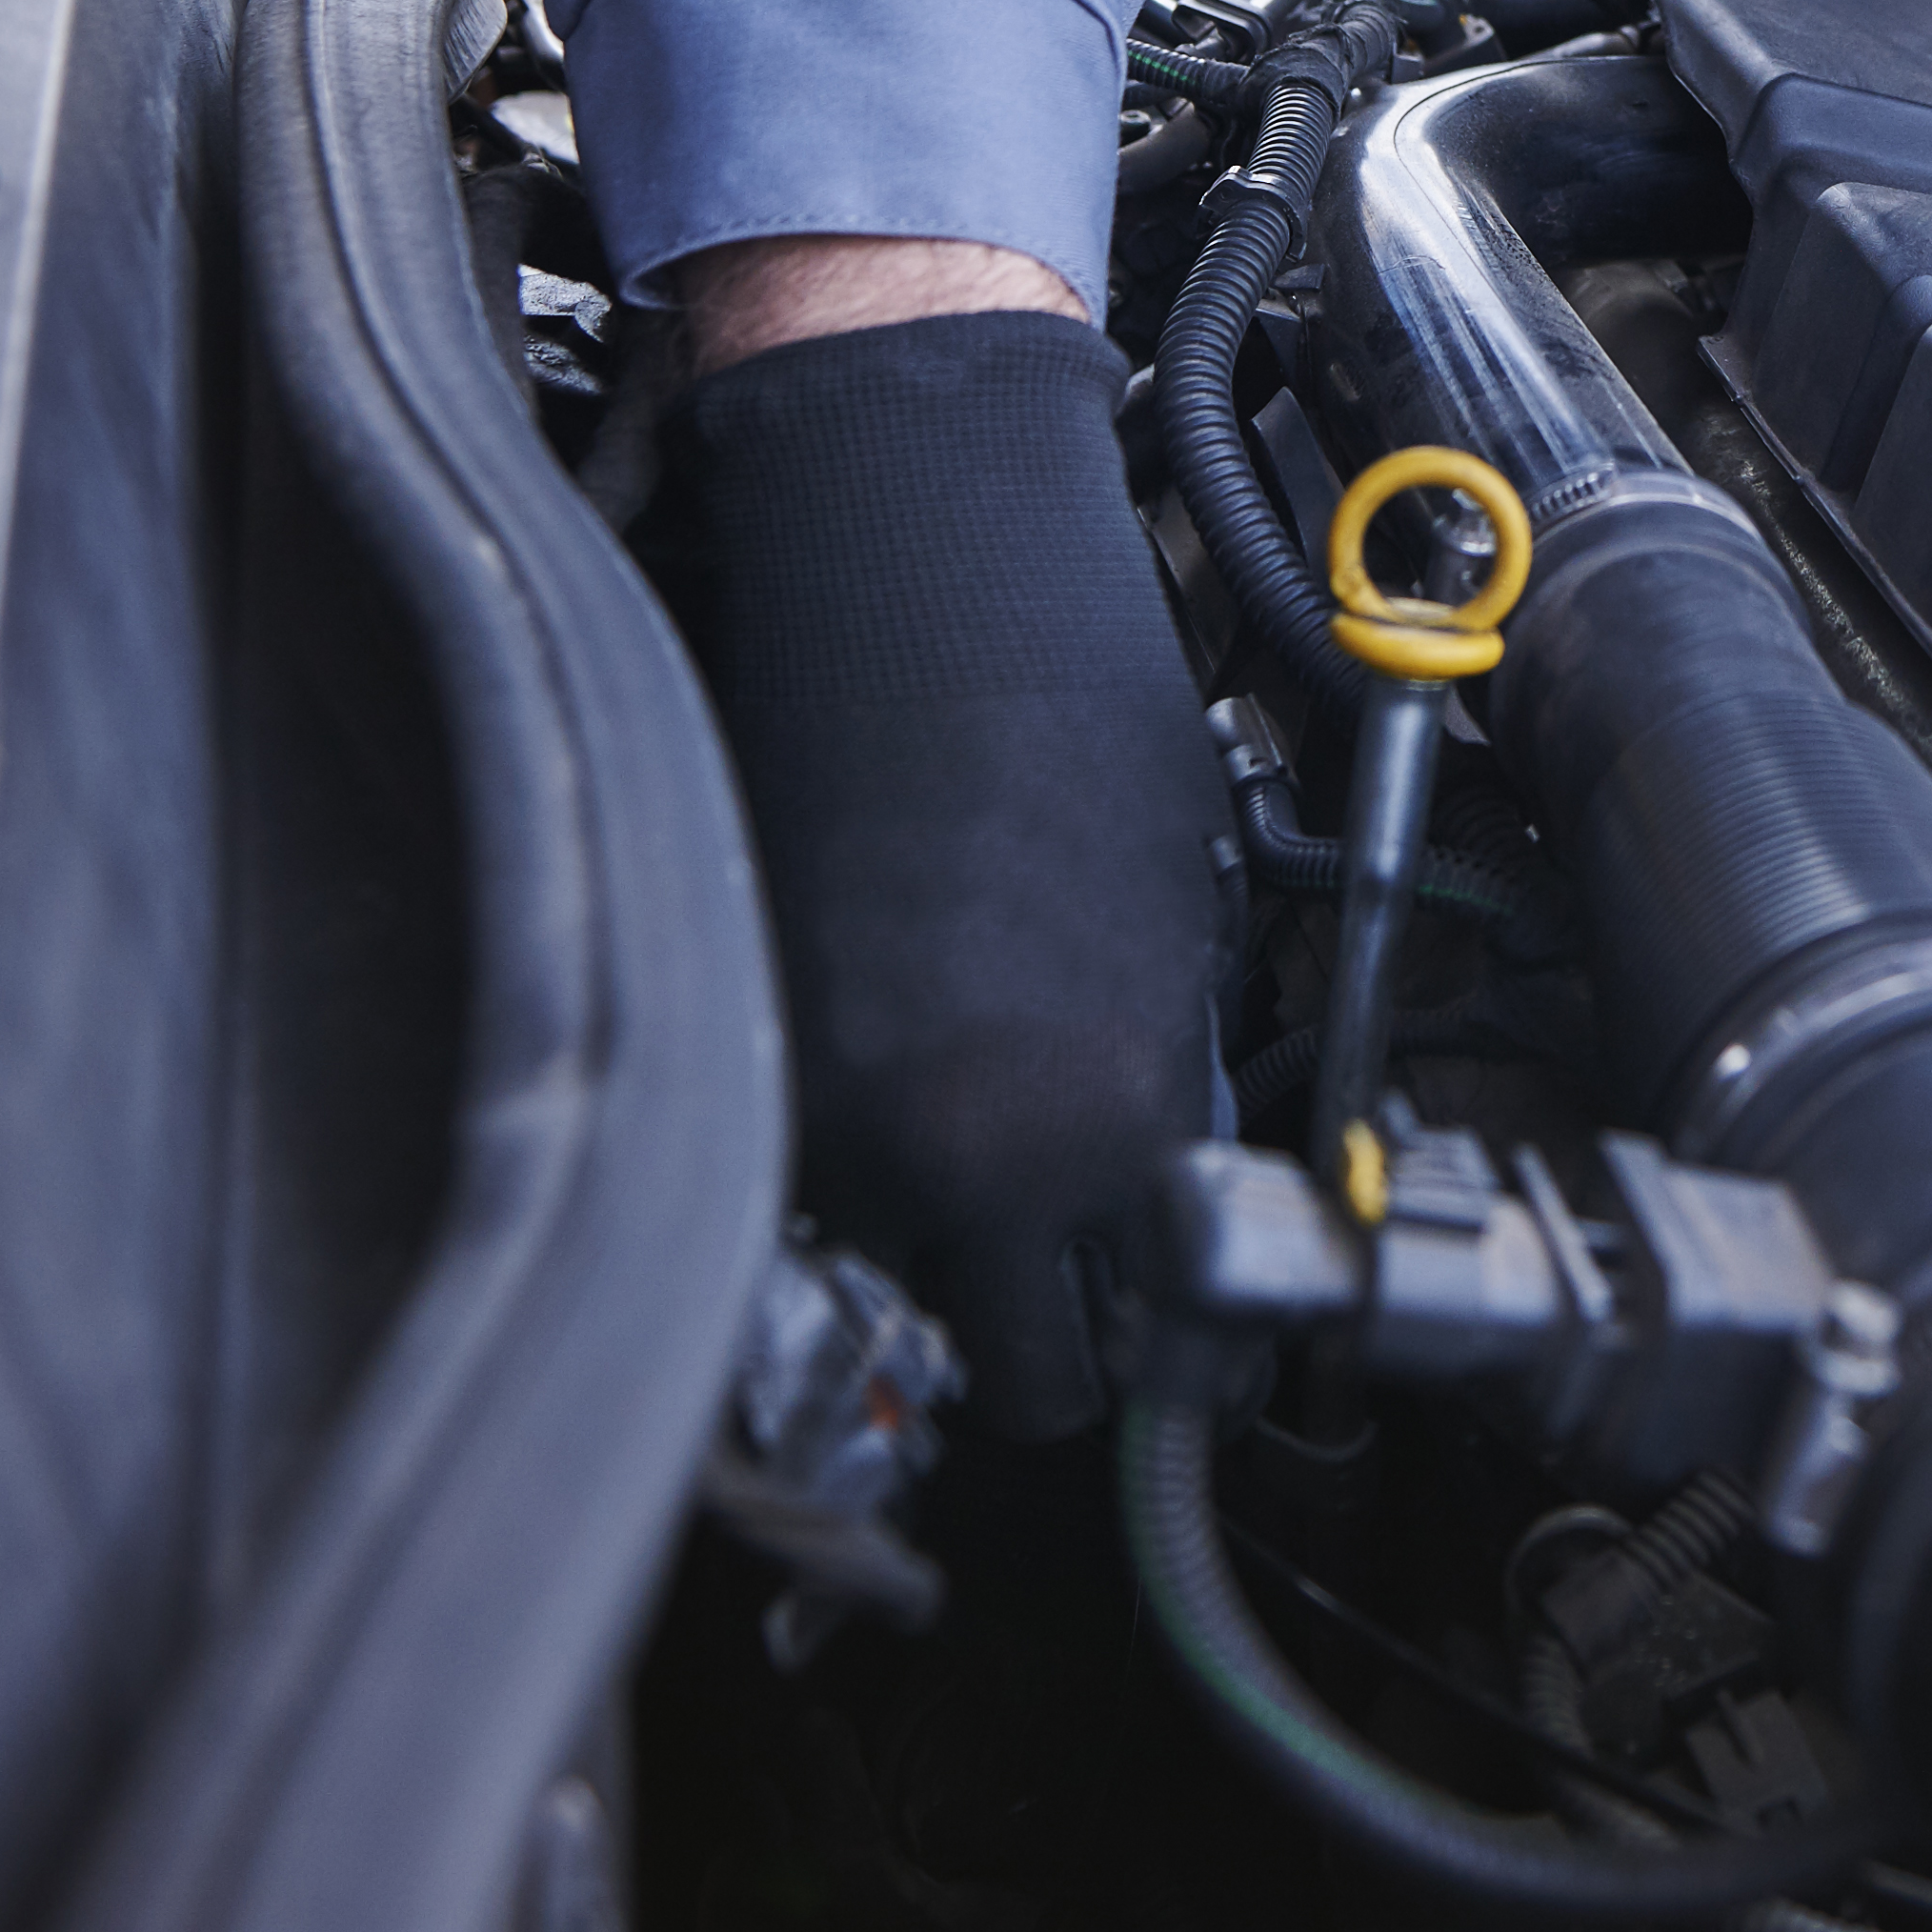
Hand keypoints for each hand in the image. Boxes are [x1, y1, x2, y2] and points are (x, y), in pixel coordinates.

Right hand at [672, 311, 1224, 1433]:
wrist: (927, 568)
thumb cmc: (1081, 705)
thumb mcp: (1186, 928)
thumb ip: (1158, 1090)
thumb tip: (1142, 1190)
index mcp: (1105, 1129)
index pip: (1132, 1356)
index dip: (1155, 1343)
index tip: (1159, 1321)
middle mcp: (958, 1158)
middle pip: (1009, 1363)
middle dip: (1043, 1317)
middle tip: (1067, 1248)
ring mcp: (832, 1117)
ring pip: (899, 1264)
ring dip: (936, 1217)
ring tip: (972, 1080)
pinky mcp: (745, 1047)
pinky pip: (817, 1167)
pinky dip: (856, 1135)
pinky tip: (899, 1026)